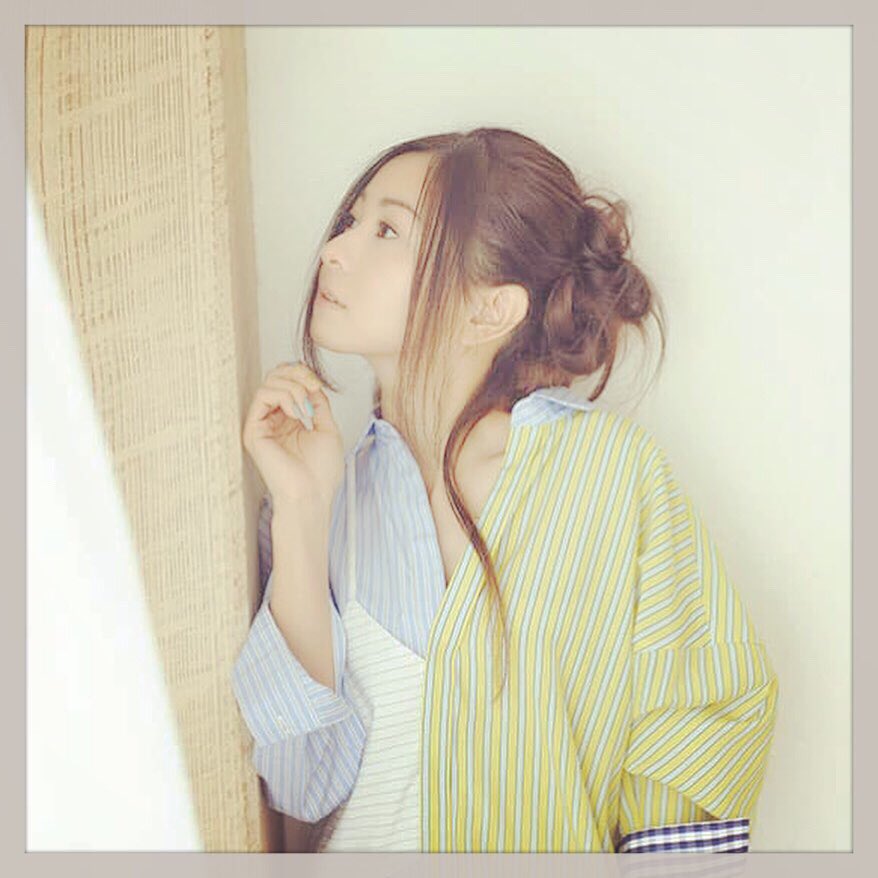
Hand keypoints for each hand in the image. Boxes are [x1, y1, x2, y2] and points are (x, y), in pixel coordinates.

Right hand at [241, 361, 343, 510]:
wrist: (312, 494)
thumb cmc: (321, 472)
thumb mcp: (327, 428)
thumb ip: (318, 404)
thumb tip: (312, 383)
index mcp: (290, 420)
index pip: (287, 382)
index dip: (302, 374)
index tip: (318, 384)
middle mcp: (273, 420)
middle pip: (275, 377)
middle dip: (296, 374)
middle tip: (312, 386)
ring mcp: (262, 424)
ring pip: (269, 383)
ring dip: (293, 388)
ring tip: (306, 410)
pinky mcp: (253, 431)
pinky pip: (262, 396)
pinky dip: (283, 396)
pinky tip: (296, 415)